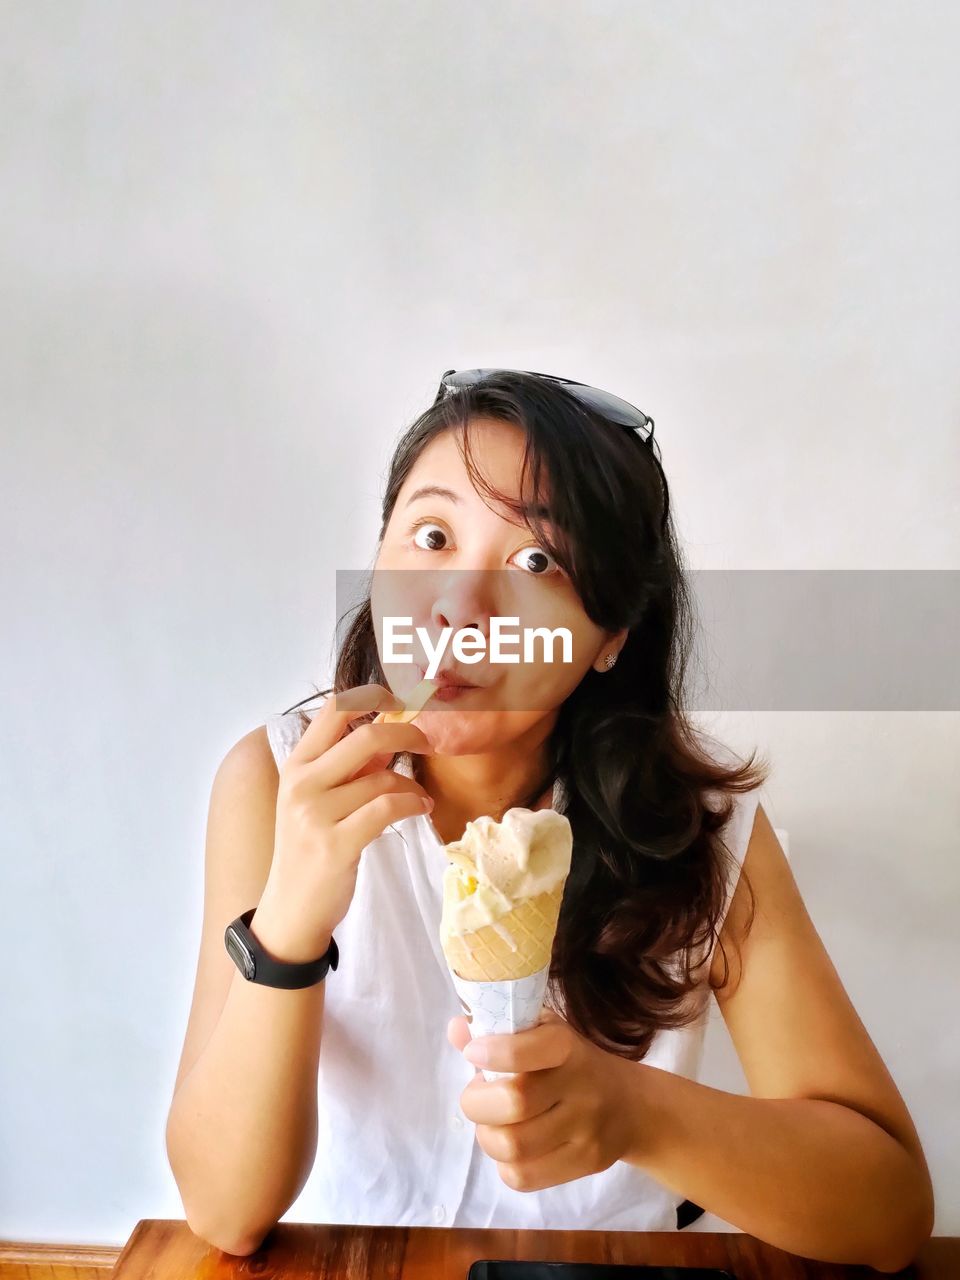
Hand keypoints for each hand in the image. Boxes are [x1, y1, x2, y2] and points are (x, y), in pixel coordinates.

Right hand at [253, 683, 434, 961]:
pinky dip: (413, 804)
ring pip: (383, 777)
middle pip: (367, 735)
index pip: (334, 709)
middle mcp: (301, 783)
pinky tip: (420, 809)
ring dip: (412, 784)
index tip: (402, 700)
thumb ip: (350, 766)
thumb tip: (391, 732)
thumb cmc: (310, 849)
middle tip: (428, 741)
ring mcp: (315, 814)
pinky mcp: (335, 844)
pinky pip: (388, 808)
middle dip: (408, 733)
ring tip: (419, 798)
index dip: (373, 695)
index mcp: (296, 765)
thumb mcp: (320, 800)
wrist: (291, 909)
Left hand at [446, 1008, 642, 1191]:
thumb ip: (500, 1030)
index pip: (526, 1050)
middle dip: (477, 1102)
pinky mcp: (585, 1163)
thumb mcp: (543, 1034)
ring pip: (513, 1145)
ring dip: (487, 1136)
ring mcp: (585, 1129)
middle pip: (514, 1102)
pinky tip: (512, 1147)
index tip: (474, 1053)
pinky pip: (524, 1176)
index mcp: (566, 1046)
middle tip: (478, 1096)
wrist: (630, 1106)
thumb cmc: (571, 1063)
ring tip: (492, 1124)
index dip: (492, 1053)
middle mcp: (580, 1086)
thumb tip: (456, 1028)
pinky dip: (504, 1164)